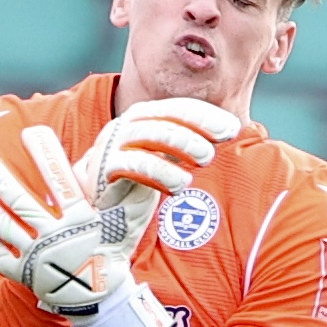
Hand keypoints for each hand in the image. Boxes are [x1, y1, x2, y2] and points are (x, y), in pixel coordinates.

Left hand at [0, 127, 183, 326]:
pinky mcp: (25, 276)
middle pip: (19, 201)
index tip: (31, 133)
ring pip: (3, 225)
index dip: (45, 154)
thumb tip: (132, 161)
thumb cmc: (114, 252)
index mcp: (80, 220)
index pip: (60, 181)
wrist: (103, 299)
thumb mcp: (127, 222)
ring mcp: (37, 257)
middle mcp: (55, 237)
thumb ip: (128, 193)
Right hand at [74, 98, 239, 205]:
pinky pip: (134, 163)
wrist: (94, 218)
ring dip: (183, 143)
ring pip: (151, 133)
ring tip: (205, 160)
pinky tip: (179, 184)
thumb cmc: (132, 188)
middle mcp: (125, 127)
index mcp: (142, 120)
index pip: (176, 107)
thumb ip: (185, 147)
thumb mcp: (162, 162)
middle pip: (164, 115)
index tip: (232, 128)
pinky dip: (160, 171)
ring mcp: (112, 146)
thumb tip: (227, 132)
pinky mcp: (102, 170)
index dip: (206, 114)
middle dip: (198, 124)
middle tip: (221, 142)